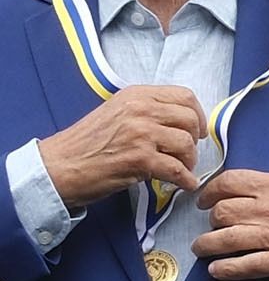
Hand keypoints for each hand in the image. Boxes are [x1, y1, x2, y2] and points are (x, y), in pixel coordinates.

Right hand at [35, 85, 206, 210]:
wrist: (58, 166)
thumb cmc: (86, 144)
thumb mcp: (116, 113)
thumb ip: (147, 111)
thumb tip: (181, 120)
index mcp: (135, 96)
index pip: (184, 96)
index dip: (198, 115)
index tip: (197, 129)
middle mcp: (140, 110)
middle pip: (190, 120)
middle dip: (194, 140)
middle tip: (187, 153)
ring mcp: (140, 133)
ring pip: (187, 144)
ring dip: (189, 161)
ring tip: (179, 169)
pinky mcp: (140, 158)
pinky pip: (178, 169)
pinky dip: (185, 180)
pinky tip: (183, 184)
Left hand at [192, 172, 268, 280]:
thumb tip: (260, 195)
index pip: (228, 183)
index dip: (210, 192)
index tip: (205, 200)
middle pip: (221, 212)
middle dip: (211, 221)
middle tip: (212, 226)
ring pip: (224, 239)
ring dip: (207, 246)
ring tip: (203, 250)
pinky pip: (244, 265)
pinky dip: (226, 269)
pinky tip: (218, 270)